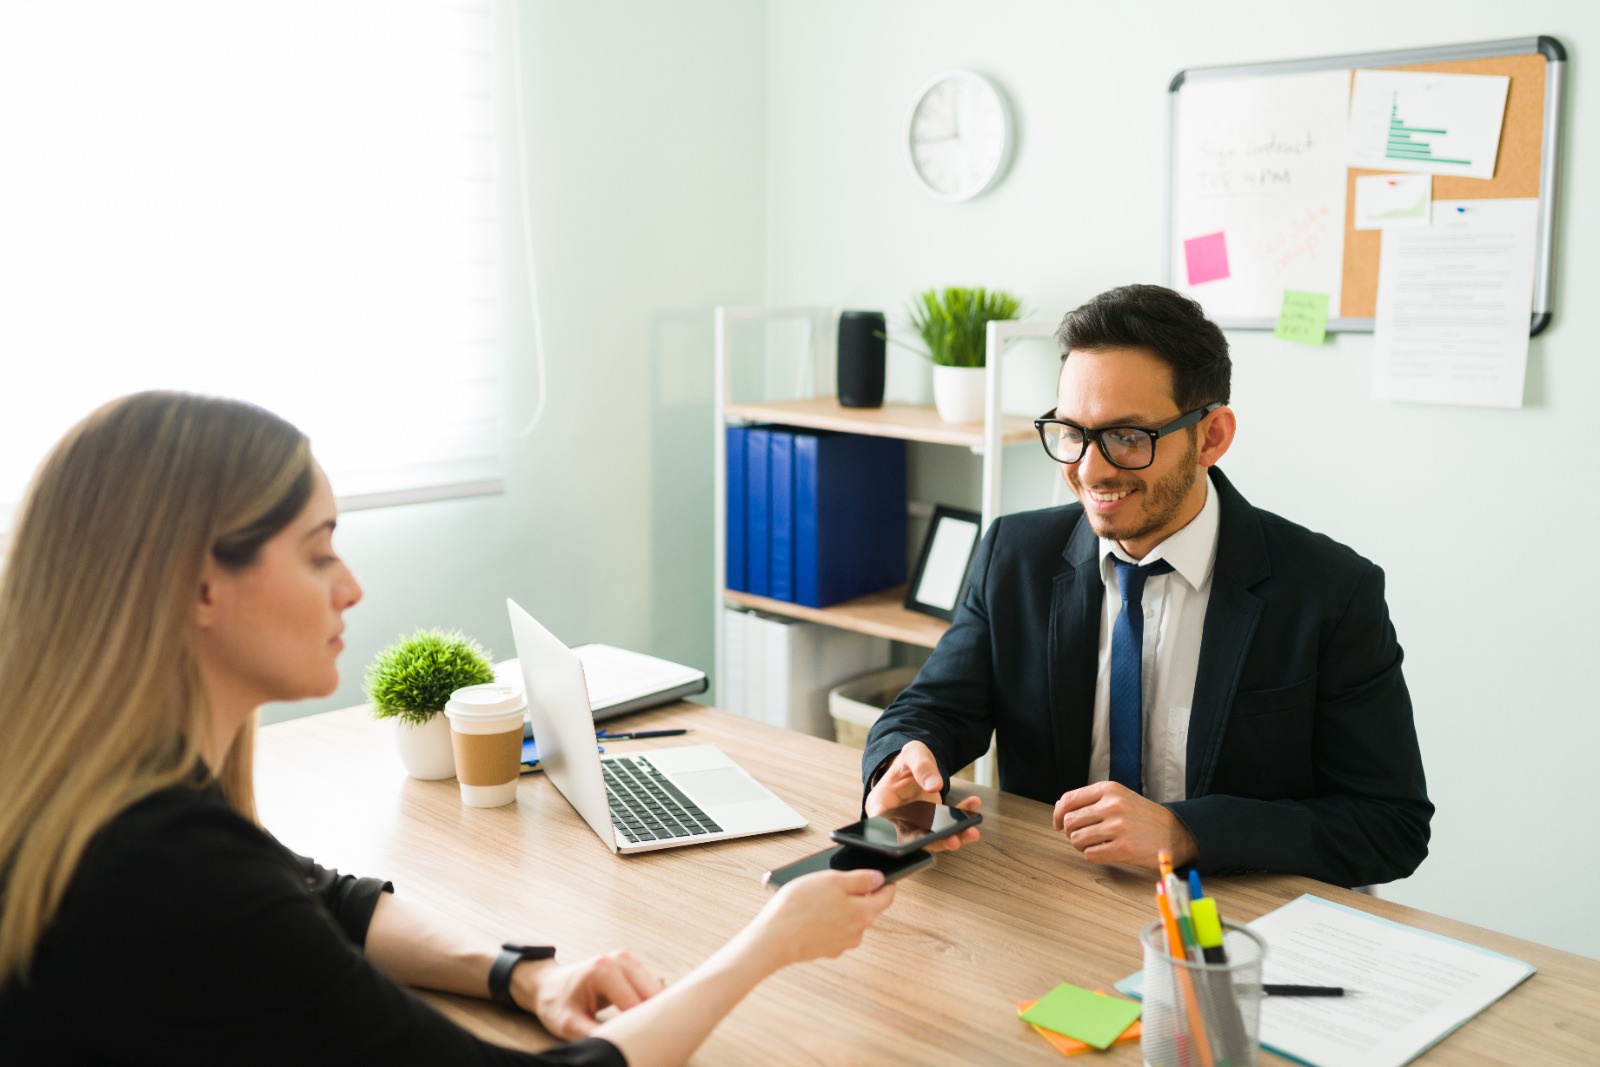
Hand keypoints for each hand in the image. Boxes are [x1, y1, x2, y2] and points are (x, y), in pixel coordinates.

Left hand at [511, 950, 662, 1038]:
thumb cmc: (556, 1003)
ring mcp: (628, 960)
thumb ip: (593, 1035)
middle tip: (654, 1044)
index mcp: (603, 971)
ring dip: (656, 1012)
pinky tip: (648, 1022)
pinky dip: (653, 1005)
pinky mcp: (632, 965)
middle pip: (652, 995)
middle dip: (654, 1020)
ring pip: (656, 991)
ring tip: (651, 1035)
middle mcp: (619, 959)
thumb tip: (616, 1049)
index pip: (635, 1004)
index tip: (643, 1047)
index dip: (641, 1029)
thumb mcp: (568, 1024)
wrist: (548, 984)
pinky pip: (651, 988)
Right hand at [750, 868, 896, 967]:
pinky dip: (825, 921)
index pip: (886, 897)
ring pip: (847, 919)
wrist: (774, 939)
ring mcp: (841, 944)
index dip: (885, 883)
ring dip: (838, 908)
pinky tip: (808, 913)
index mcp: (864, 914)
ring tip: (814, 898)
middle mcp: (857, 933)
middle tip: (833, 883)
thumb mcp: (832, 880)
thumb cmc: (799, 907)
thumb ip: (860, 879)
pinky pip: (832, 930)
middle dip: (855, 894)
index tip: (882, 876)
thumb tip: (879, 878)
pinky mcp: (825, 950)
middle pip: (865, 908)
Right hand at [864, 741, 982, 851]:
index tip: (913, 839)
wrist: (918, 763)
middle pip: (910, 838)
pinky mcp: (932, 823)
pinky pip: (948, 826)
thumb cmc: (908, 760)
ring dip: (952, 837)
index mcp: (881, 803)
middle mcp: (895, 819)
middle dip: (932, 842)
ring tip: (971, 831)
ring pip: (932, 838)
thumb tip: (934, 785)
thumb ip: (922, 767)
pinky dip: (962, 820)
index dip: (892, 837)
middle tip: (953, 840)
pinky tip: (973, 806)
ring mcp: (914, 824)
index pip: (880, 824)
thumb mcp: (913, 754)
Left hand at [1052, 781, 1196, 868]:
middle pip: (1069, 822)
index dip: (1057, 814)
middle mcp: (1112, 806)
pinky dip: (1092, 855)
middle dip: (1071, 831)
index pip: (1068, 800)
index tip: (1057, 823)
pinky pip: (1090, 855)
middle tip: (1084, 835)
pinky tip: (1104, 851)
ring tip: (1096, 843)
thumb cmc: (1141, 816)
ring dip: (1082, 845)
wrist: (1174, 833)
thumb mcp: (1119, 797)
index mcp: (1109, 789)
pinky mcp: (1123, 849)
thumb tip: (1059, 811)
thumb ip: (1091, 800)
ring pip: (1077, 839)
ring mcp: (1118, 828)